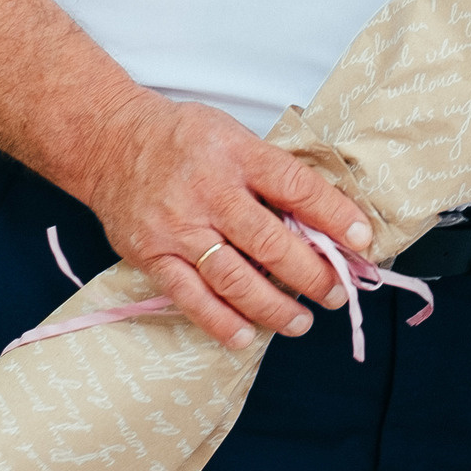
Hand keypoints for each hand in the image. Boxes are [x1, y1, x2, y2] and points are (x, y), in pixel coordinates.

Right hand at [78, 91, 375, 349]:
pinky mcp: (152, 255)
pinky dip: (222, 322)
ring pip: (235, 279)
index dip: (335, 216)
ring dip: (275, 307)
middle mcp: (209, 193)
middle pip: (271, 243)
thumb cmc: (183, 138)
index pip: (297, 188)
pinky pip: (191, 297)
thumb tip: (322, 219)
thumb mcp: (233, 135)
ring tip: (301, 321)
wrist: (108, 142)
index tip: (362, 241)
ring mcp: (178, 228)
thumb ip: (271, 173)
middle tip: (336, 292)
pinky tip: (247, 336)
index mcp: (237, 155)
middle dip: (312, 274)